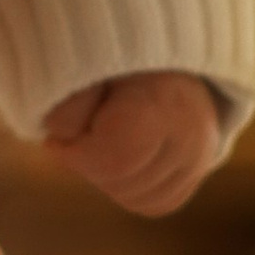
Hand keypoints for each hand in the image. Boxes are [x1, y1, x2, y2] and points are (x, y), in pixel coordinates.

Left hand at [45, 69, 220, 218]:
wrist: (161, 51)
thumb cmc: (114, 59)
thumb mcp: (82, 68)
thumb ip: (66, 104)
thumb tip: (58, 141)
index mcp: (163, 103)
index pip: (114, 160)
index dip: (74, 156)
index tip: (53, 142)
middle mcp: (191, 134)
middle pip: (121, 183)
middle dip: (88, 166)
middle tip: (78, 136)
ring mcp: (201, 155)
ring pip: (136, 199)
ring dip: (106, 179)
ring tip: (98, 142)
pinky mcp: (199, 169)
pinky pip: (157, 203)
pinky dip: (130, 190)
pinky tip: (116, 161)